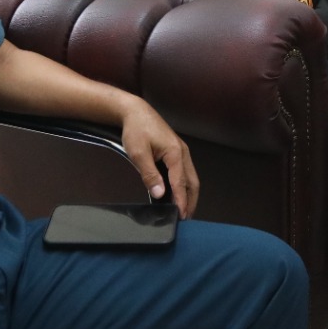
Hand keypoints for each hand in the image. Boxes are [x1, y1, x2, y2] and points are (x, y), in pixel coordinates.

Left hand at [118, 99, 198, 216]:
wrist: (135, 111)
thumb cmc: (136, 129)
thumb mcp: (138, 153)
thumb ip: (149, 174)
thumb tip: (160, 194)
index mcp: (175, 153)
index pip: (181, 183)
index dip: (181, 201)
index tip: (181, 215)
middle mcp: (182, 153)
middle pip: (192, 181)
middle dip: (190, 200)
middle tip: (186, 217)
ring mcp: (180, 151)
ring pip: (190, 177)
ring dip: (188, 193)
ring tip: (183, 209)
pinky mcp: (175, 151)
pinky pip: (183, 172)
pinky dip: (183, 185)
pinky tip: (177, 193)